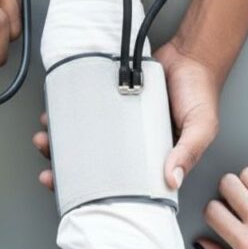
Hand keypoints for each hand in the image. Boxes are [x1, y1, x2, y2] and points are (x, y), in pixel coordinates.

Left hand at [30, 39, 223, 191]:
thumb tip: (172, 179)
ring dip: (62, 140)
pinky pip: (87, 109)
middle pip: (95, 163)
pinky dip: (70, 113)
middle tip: (48, 165)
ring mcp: (120, 121)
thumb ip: (188, 151)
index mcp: (153, 158)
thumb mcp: (202, 127)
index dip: (95, 191)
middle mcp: (133, 143)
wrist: (192, 54)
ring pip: (85, 137)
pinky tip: (57, 113)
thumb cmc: (200, 94)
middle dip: (67, 167)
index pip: (120, 183)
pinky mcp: (112, 98)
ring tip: (45, 137)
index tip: (72, 193)